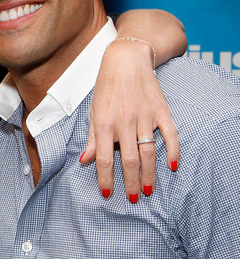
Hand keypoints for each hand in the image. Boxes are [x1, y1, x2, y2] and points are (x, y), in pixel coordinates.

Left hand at [81, 38, 180, 201]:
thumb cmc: (106, 87)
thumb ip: (93, 138)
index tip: (107, 194)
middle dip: (131, 183)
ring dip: (149, 174)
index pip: (105, 158)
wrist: (125, 60)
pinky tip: (172, 166)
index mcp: (104, 123)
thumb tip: (86, 161)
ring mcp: (144, 116)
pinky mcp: (161, 110)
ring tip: (148, 190)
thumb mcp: (93, 111)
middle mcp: (124, 122)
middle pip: (129, 160)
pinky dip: (173, 151)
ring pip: (149, 152)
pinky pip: (170, 135)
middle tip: (133, 198)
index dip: (105, 178)